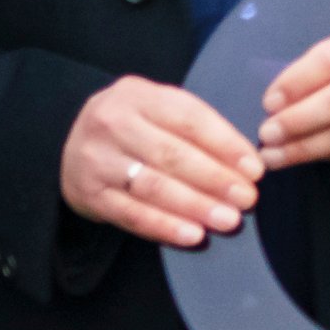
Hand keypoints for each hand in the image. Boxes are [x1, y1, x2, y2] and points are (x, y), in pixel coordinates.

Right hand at [66, 75, 263, 247]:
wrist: (74, 143)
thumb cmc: (134, 127)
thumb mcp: (158, 109)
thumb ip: (196, 127)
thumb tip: (247, 163)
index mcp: (137, 95)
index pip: (188, 118)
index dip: (226, 145)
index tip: (255, 169)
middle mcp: (112, 122)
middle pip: (172, 154)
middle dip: (215, 179)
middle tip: (247, 199)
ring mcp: (96, 159)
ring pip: (153, 186)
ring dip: (195, 206)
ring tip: (228, 220)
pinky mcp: (88, 193)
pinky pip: (131, 214)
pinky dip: (165, 227)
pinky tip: (193, 235)